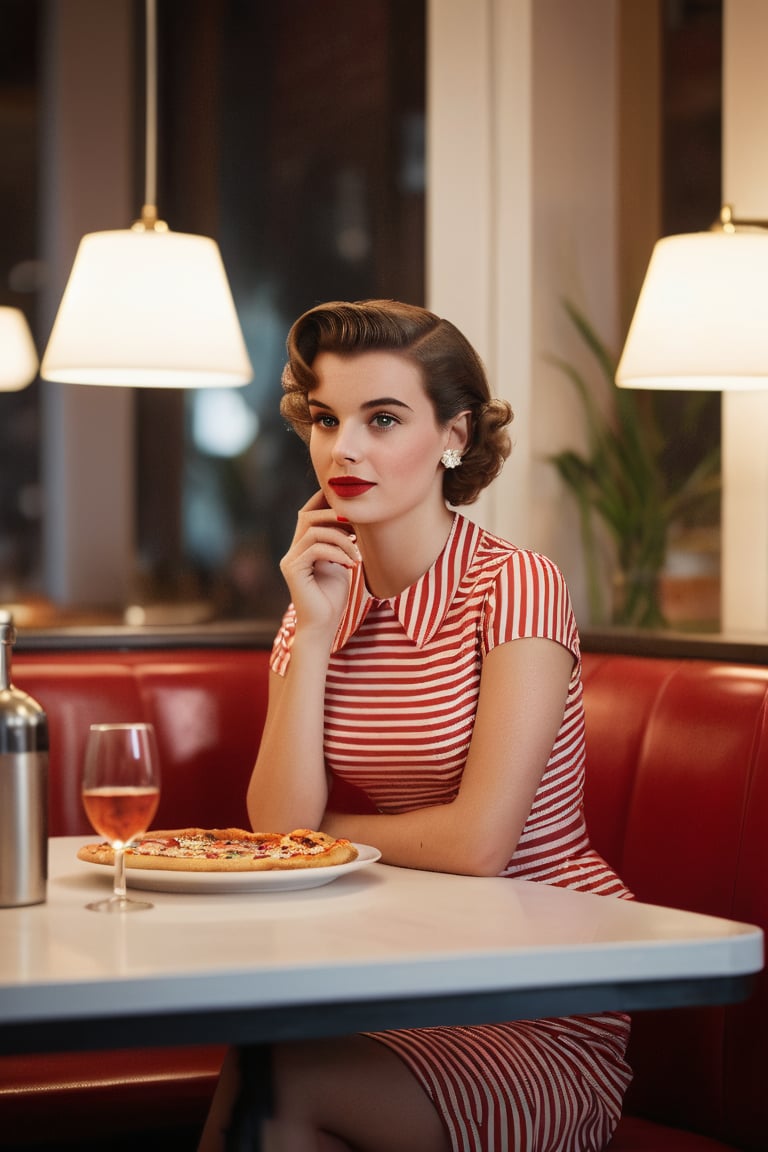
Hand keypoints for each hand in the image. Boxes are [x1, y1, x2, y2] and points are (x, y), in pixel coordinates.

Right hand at [280, 491, 360, 635]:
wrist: (323, 626)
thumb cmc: (333, 598)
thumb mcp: (340, 564)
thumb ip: (339, 544)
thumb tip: (352, 521)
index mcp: (302, 548)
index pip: (308, 515)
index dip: (324, 502)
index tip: (349, 503)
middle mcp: (293, 551)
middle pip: (306, 516)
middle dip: (333, 514)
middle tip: (356, 522)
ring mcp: (290, 560)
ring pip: (313, 531)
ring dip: (340, 537)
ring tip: (356, 553)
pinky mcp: (293, 570)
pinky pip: (315, 549)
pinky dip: (337, 552)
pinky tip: (351, 563)